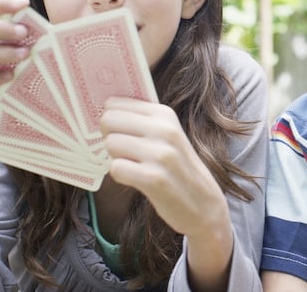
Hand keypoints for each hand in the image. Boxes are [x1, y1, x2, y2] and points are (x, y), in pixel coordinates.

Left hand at [100, 96, 232, 289]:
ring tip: (135, 166)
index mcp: (165, 114)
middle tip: (125, 151)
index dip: (111, 119)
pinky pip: (116, 168)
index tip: (121, 131)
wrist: (204, 204)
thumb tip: (103, 111)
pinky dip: (121, 176)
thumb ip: (141, 121)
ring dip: (116, 158)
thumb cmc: (178, 168)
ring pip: (110, 144)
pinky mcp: (154, 178)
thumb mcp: (168, 135)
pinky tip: (137, 179)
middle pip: (108, 121)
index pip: (115, 103)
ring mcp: (160, 154)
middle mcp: (164, 129)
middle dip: (110, 136)